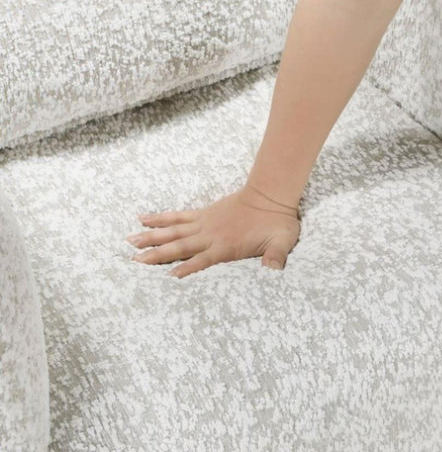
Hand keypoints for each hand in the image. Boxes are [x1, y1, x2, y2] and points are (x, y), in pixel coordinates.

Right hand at [125, 185, 300, 277]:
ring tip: (130, 240)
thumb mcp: (282, 242)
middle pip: (179, 245)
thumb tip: (273, 273)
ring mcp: (204, 222)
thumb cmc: (277, 222)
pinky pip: (178, 215)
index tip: (167, 276)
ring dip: (152, 236)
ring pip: (173, 230)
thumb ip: (276, 258)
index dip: (185, 268)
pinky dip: (161, 217)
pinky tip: (144, 218)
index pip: (201, 260)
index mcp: (226, 246)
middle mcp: (210, 235)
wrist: (270, 195)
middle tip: (134, 259)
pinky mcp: (203, 212)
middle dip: (157, 253)